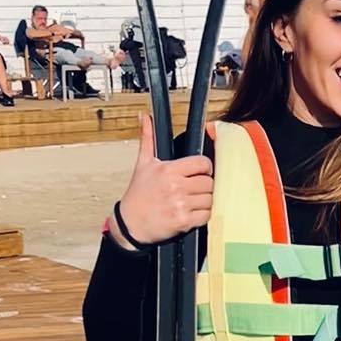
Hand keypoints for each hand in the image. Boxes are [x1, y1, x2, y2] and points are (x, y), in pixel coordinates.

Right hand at [114, 112, 212, 248]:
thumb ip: (148, 138)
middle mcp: (176, 186)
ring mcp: (180, 205)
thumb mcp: (143, 164)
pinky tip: (193, 212)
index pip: (202, 163)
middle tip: (196, 188)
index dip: (205, 167)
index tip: (200, 172)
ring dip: (205, 201)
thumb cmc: (138, 194)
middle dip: (205, 185)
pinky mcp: (183, 222)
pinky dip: (203, 215)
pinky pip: (206, 215)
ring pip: (210, 199)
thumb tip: (145, 116)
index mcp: (169, 170)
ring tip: (194, 201)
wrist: (130, 223)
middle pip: (209, 182)